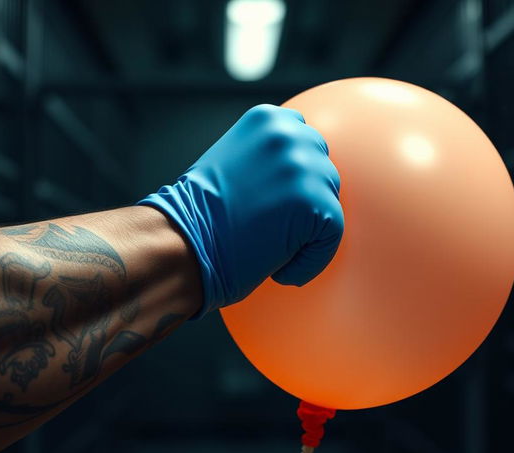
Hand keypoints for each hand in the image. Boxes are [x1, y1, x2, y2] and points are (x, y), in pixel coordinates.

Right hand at [137, 104, 343, 317]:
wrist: (182, 242)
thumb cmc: (197, 218)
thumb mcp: (230, 165)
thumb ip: (264, 160)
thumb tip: (295, 180)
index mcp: (267, 120)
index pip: (303, 139)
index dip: (296, 175)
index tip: (280, 201)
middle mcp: (289, 135)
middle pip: (322, 168)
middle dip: (306, 201)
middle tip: (277, 231)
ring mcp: (304, 168)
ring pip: (329, 203)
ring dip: (308, 232)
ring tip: (274, 251)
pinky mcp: (316, 204)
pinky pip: (331, 237)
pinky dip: (311, 260)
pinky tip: (281, 271)